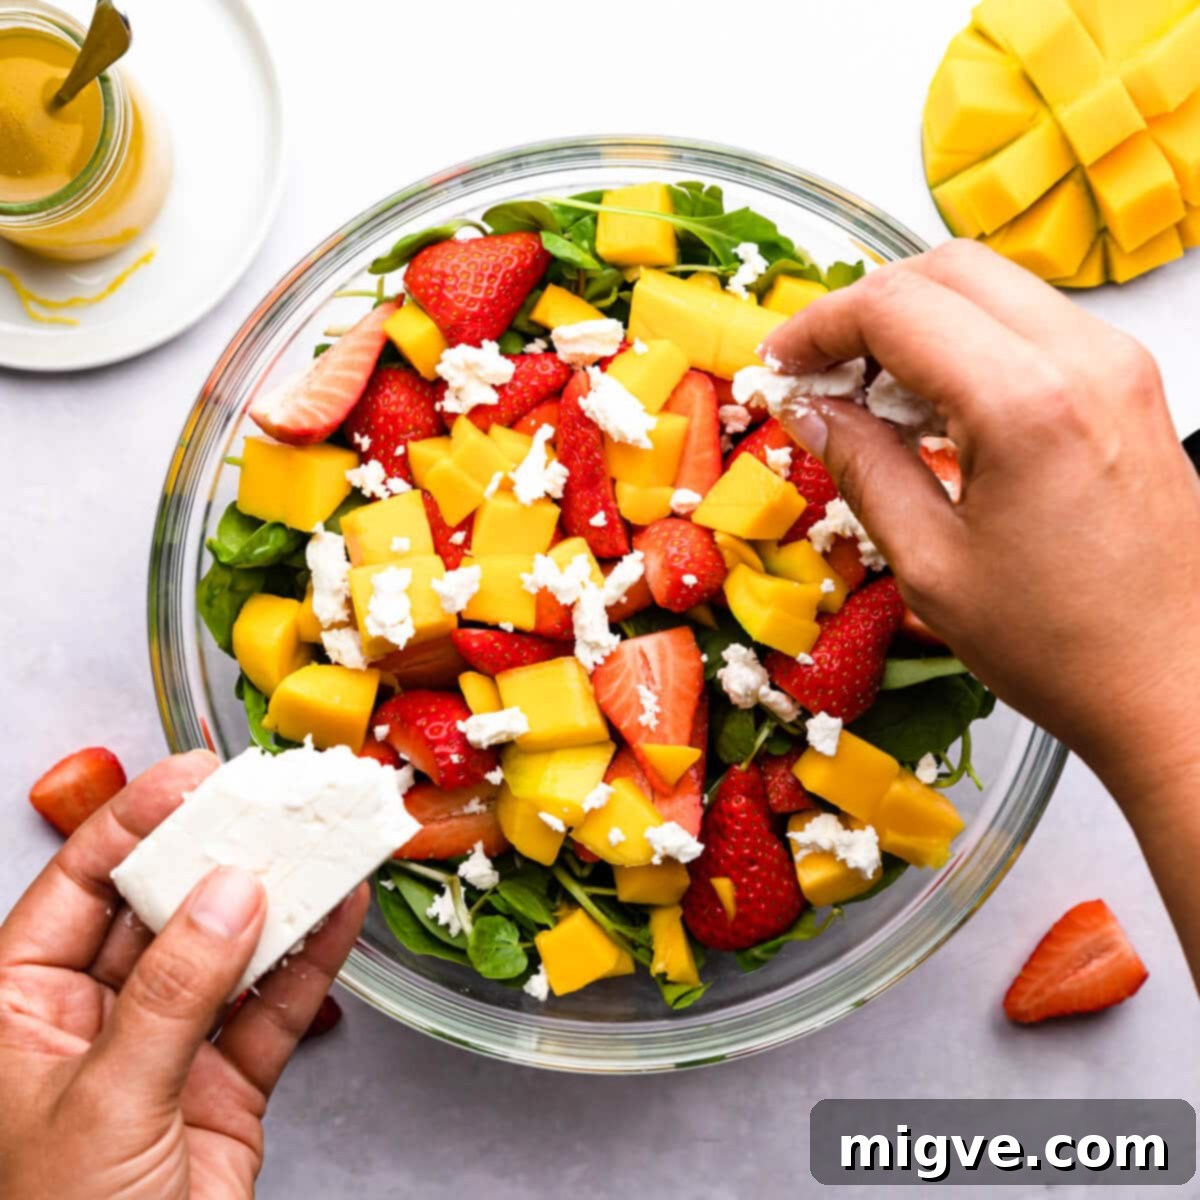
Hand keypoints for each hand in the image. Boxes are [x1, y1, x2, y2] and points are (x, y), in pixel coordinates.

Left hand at [0, 752, 368, 1199]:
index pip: (81, 883)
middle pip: (165, 903)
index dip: (138, 818)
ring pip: (230, 946)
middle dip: (224, 850)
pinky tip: (340, 912)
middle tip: (277, 803)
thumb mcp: (104, 1105)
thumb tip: (226, 895)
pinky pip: (274, 1003)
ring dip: (281, 897)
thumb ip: (170, 994)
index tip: (198, 774)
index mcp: (22, 1005)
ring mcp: (167, 1043)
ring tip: (326, 843)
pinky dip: (312, 960)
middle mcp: (94, 1012)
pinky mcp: (226, 1080)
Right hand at [761, 240, 1199, 805]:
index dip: (819, 326)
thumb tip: (810, 409)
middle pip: (946, 269)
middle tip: (817, 373)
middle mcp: (1086, 361)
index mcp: (1029, 404)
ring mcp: (1117, 366)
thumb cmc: (1063, 645)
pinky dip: (964, 344)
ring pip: (990, 286)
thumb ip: (860, 466)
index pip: (896, 306)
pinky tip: (931, 407)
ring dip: (914, 322)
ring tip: (868, 397)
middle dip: (863, 309)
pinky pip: (1028, 324)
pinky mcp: (1127, 384)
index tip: (780, 364)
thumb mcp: (928, 563)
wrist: (1171, 683)